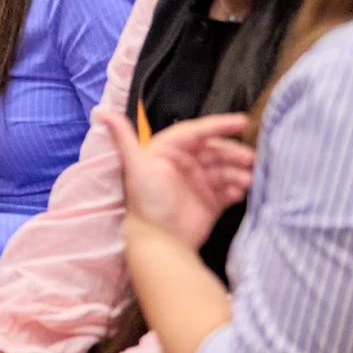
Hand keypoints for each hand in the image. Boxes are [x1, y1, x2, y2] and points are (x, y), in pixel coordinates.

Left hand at [95, 110, 252, 247]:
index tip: (242, 122)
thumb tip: (101, 111)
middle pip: (216, 151)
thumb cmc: (147, 200)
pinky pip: (229, 190)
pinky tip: (243, 192)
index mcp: (169, 151)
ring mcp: (199, 184)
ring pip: (225, 170)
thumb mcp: (136, 166)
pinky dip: (238, 189)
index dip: (219, 126)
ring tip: (249, 179)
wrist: (158, 241)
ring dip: (239, 172)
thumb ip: (123, 138)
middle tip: (251, 159)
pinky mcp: (210, 203)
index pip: (197, 132)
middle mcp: (185, 164)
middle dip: (234, 154)